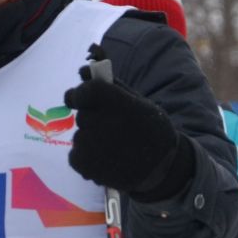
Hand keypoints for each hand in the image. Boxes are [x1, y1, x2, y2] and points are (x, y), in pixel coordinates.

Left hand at [63, 72, 188, 203]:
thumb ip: (111, 86)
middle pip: (83, 114)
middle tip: (112, 131)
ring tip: (113, 149)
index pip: (86, 91)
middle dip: (93, 119)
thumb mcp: (139, 103)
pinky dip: (86, 158)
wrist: (163, 168)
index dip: (81, 94)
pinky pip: (75, 154)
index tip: (83, 99)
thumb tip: (84, 70)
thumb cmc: (152, 130)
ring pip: (80, 135)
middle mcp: (100, 122)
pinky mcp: (83, 164)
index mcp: (116, 103)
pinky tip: (106, 160)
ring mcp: (90, 145)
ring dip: (91, 140)